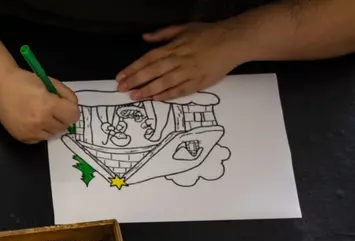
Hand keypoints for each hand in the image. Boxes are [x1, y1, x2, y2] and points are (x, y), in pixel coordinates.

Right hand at [0, 69, 78, 143]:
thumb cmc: (24, 81)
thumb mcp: (49, 82)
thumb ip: (65, 94)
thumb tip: (73, 108)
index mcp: (48, 105)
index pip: (73, 116)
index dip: (72, 109)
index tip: (66, 105)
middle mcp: (40, 122)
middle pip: (64, 127)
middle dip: (61, 117)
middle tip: (52, 108)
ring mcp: (30, 132)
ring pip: (52, 134)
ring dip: (51, 126)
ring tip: (41, 114)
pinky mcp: (22, 138)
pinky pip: (40, 139)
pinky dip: (40, 131)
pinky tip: (32, 121)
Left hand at [116, 21, 247, 100]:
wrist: (234, 41)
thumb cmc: (209, 34)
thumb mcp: (185, 28)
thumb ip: (163, 34)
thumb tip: (145, 37)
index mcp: (175, 46)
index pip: (149, 58)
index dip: (133, 67)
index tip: (121, 76)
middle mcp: (180, 59)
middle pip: (153, 71)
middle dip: (135, 80)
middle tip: (121, 88)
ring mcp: (190, 72)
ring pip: (165, 82)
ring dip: (148, 90)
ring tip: (135, 96)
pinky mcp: (200, 82)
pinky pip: (181, 90)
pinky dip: (169, 95)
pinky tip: (157, 99)